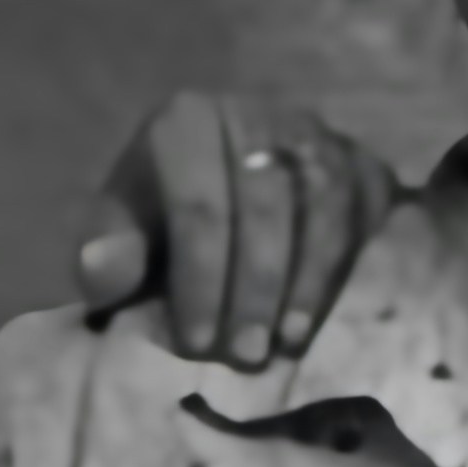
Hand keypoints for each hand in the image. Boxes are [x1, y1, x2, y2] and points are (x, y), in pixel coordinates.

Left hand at [74, 91, 392, 364]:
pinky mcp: (355, 157)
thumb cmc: (157, 219)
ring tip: (288, 340)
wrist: (212, 188)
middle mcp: (254, 112)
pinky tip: (329, 311)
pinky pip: (364, 204)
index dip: (199, 278)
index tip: (196, 342)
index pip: (199, 204)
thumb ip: (106, 252)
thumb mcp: (120, 232)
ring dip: (307, 279)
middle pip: (264, 204)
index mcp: (186, 122)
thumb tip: (103, 272)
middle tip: (246, 354)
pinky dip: (347, 260)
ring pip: (321, 202)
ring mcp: (311, 131)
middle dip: (255, 287)